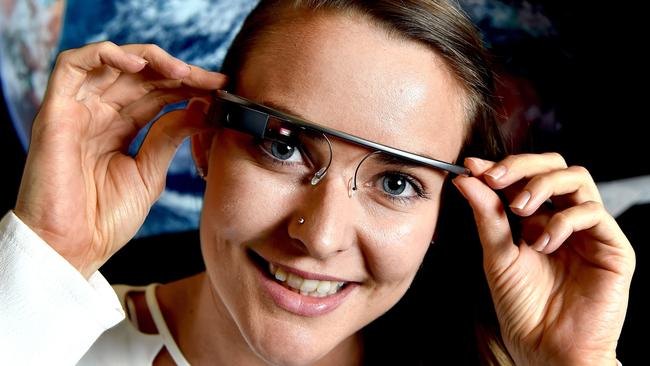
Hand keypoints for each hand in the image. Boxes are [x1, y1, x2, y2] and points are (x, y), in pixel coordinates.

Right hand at [13, 42, 225, 277]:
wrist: (72, 249)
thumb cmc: (104, 219)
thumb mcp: (149, 173)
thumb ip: (170, 137)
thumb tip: (201, 107)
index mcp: (119, 128)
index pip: (156, 93)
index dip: (188, 85)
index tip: (221, 87)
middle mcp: (97, 114)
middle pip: (140, 76)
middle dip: (179, 73)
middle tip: (212, 79)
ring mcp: (76, 111)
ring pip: (111, 62)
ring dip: (149, 59)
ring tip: (183, 72)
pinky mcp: (55, 112)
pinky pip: (71, 65)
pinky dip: (105, 55)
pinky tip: (139, 66)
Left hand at [453, 153, 634, 365]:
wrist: (545, 348)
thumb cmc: (523, 307)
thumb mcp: (496, 255)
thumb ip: (486, 215)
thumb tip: (467, 178)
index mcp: (538, 219)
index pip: (526, 176)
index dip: (502, 166)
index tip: (474, 167)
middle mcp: (565, 219)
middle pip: (555, 165)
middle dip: (523, 165)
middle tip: (496, 178)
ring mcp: (590, 231)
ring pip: (577, 179)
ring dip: (542, 186)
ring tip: (520, 211)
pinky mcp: (613, 248)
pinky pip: (594, 213)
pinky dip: (564, 221)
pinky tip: (544, 243)